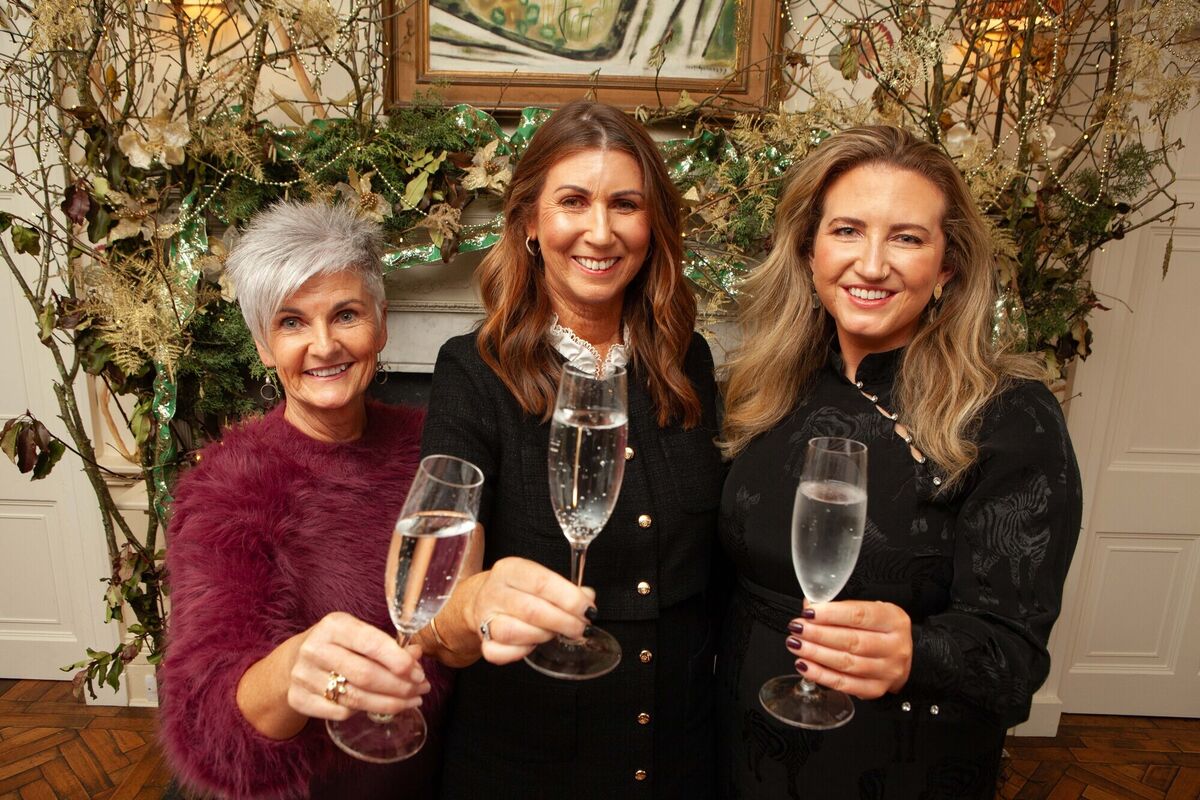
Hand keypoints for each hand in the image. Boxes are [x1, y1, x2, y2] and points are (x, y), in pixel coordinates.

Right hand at [286, 611, 429, 721]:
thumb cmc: (336, 645)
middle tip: (421, 690)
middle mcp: (315, 648)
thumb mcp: (359, 634)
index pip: (371, 643)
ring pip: (355, 698)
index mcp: (333, 626)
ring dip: (389, 703)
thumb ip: (388, 645)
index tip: (419, 673)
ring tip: (411, 702)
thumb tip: (416, 655)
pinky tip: (377, 706)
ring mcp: (303, 675)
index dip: (398, 661)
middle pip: (365, 675)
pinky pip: (340, 712)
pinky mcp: (298, 699)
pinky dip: (363, 711)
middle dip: (399, 687)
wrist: (292, 661)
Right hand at [463, 557, 595, 664]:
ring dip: (543, 636)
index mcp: (510, 570)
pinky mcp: (482, 640)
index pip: (543, 583)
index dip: (570, 599)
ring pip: (514, 632)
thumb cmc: (517, 590)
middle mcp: (495, 591)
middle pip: (531, 610)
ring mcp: (484, 617)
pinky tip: (532, 645)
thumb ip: (565, 588)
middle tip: (581, 628)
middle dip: (563, 622)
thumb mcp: (538, 578)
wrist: (480, 599)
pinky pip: (498, 652)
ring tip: (555, 633)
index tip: (588, 610)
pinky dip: (519, 652)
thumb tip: (587, 597)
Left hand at [785, 600, 912, 699]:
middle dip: (818, 634)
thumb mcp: (870, 610)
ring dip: (816, 654)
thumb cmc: (881, 630)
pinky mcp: (876, 689)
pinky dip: (821, 675)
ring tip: (796, 644)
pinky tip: (804, 665)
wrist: (900, 656)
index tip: (808, 612)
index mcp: (893, 620)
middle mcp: (894, 647)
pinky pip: (845, 684)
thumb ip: (840, 607)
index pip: (859, 615)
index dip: (831, 614)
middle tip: (797, 629)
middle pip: (852, 641)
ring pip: (847, 663)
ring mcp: (887, 671)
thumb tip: (810, 606)